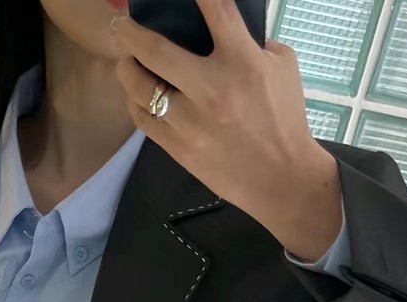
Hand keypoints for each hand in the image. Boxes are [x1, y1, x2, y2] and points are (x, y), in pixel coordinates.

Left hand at [112, 0, 342, 261]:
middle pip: (155, 49)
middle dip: (130, 32)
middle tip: (122, 25)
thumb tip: (222, 29)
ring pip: (139, 87)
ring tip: (126, 60)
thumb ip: (251, 42)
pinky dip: (134, 100)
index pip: (215, 9)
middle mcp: (211, 88)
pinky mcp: (179, 147)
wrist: (280, 179)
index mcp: (242, 62)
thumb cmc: (284, 120)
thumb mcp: (281, 67)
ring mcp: (190, 121)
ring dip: (126, 67)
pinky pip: (143, 118)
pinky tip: (136, 92)